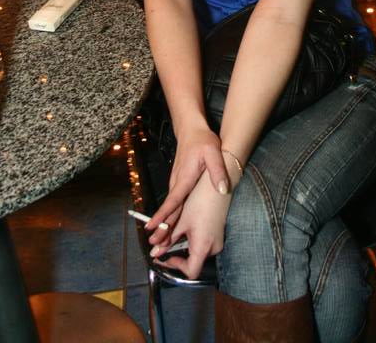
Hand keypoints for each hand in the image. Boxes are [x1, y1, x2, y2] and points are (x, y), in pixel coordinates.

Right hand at [146, 125, 228, 244]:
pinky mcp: (178, 183)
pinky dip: (169, 215)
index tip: (152, 227)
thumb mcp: (214, 152)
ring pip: (170, 206)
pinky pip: (173, 202)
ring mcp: (176, 182)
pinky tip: (168, 226)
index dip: (163, 215)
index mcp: (185, 178)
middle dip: (160, 226)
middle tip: (153, 244)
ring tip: (158, 242)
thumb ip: (218, 171)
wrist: (192, 131)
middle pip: (169, 208)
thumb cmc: (203, 141)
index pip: (173, 200)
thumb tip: (224, 189)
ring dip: (164, 223)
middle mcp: (177, 182)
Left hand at [152, 170, 231, 278]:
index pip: (190, 272)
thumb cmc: (201, 200)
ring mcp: (218, 240)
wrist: (217, 184)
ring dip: (184, 246)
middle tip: (164, 244)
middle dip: (177, 254)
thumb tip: (156, 252)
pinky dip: (192, 239)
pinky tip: (186, 227)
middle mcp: (214, 247)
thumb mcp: (180, 221)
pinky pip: (204, 243)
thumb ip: (167, 240)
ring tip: (174, 232)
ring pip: (198, 251)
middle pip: (193, 262)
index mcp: (204, 247)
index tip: (164, 257)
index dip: (174, 267)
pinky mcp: (218, 233)